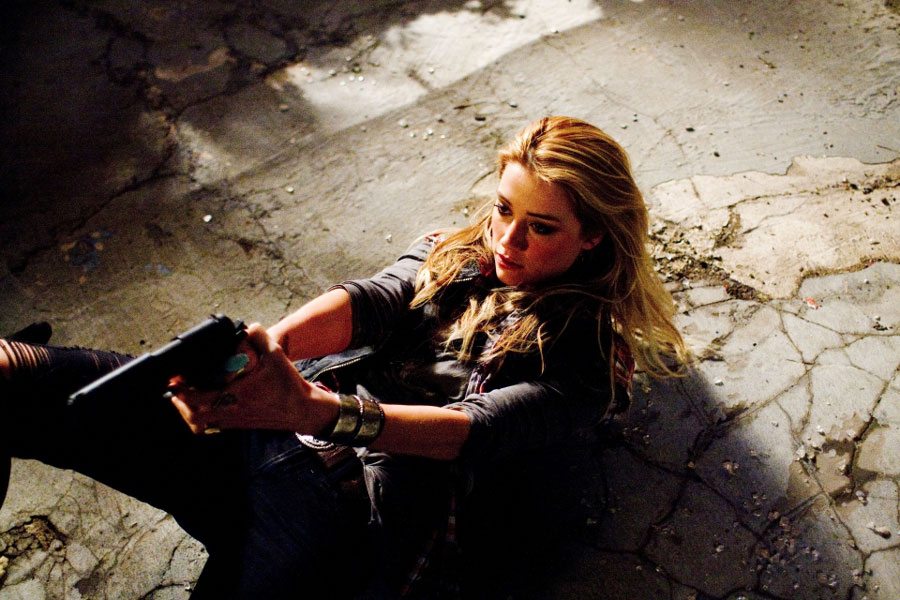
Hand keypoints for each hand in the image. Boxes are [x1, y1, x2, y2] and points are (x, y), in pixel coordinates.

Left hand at [169, 324, 330, 433]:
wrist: (302, 409)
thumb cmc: (288, 385)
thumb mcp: (276, 355)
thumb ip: (260, 336)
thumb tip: (248, 327)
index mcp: (236, 395)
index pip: (198, 398)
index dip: (182, 390)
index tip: (175, 380)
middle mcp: (231, 411)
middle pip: (193, 416)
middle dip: (180, 403)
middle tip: (176, 389)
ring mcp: (234, 421)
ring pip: (200, 424)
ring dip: (190, 412)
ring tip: (186, 397)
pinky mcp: (239, 426)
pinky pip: (212, 426)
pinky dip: (203, 417)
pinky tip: (206, 404)